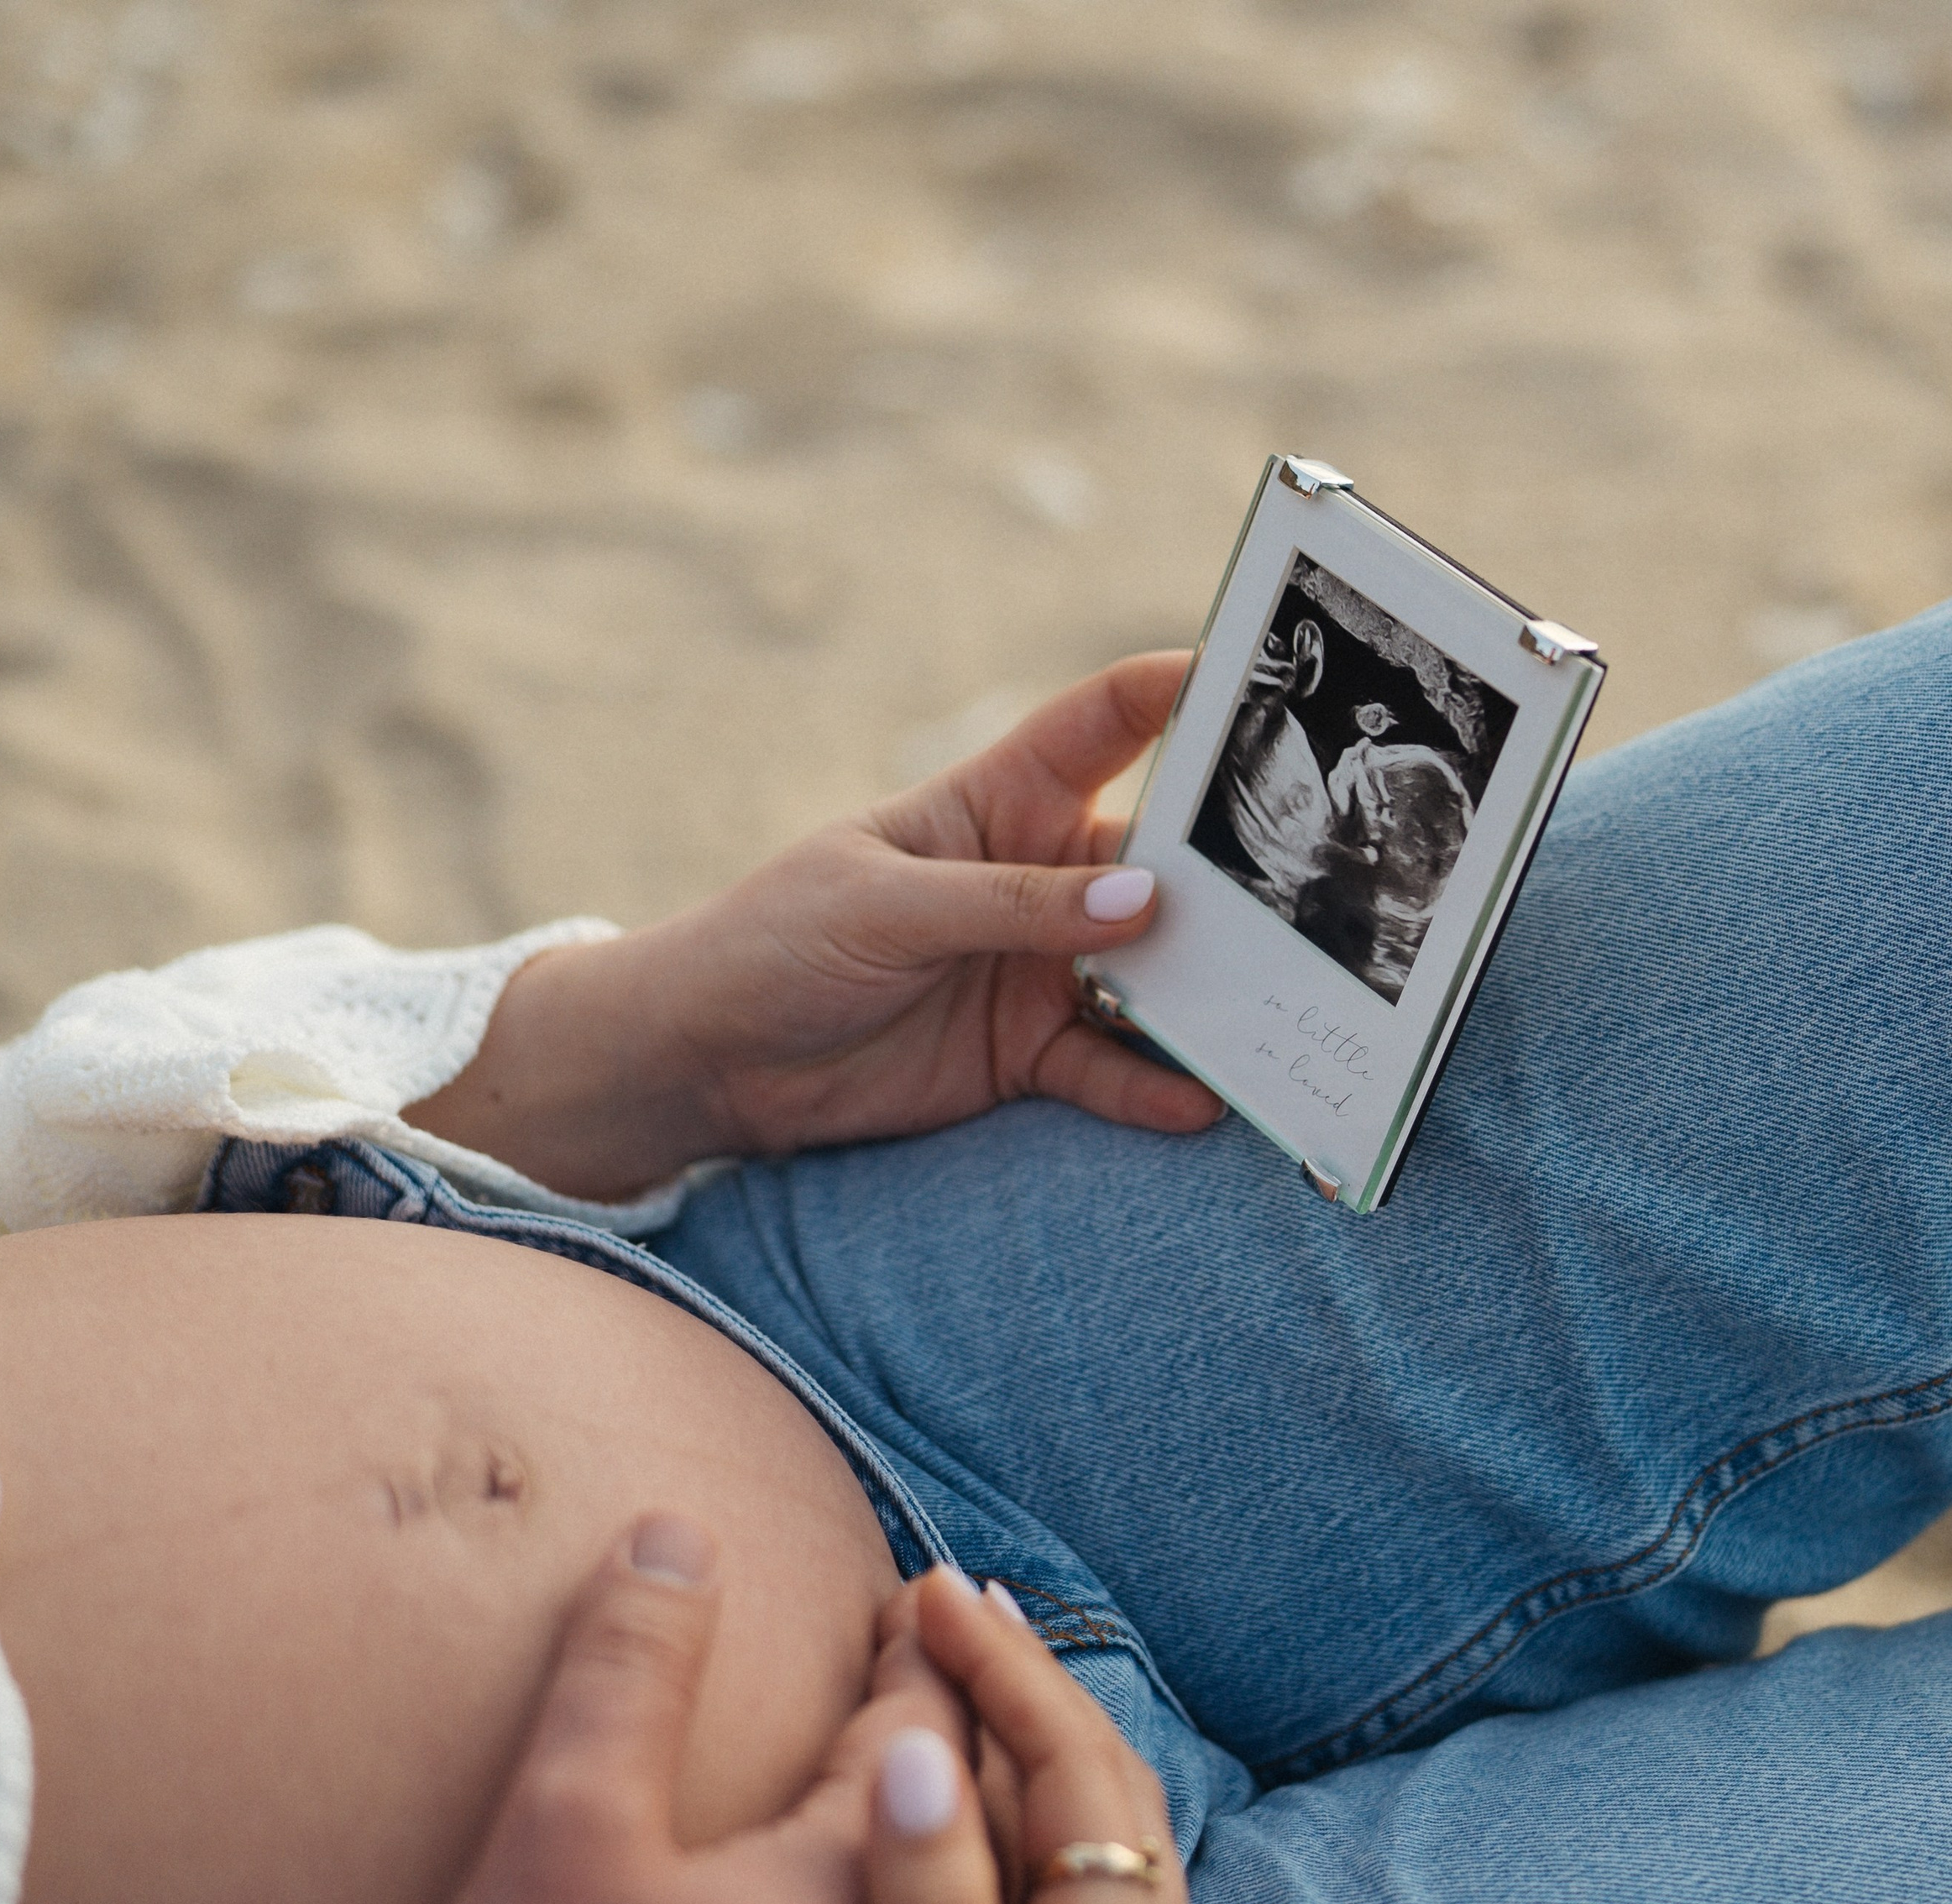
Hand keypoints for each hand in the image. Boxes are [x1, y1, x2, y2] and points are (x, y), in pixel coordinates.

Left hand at [405, 656, 1223, 1199]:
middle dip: (1234, 872)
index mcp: (1000, 801)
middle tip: (1315, 884)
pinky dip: (1156, 1090)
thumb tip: (1139, 901)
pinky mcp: (1026, 1055)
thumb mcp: (885, 905)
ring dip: (1213, 996)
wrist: (710, 1056)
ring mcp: (1039, 970)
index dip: (1184, 689)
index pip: (1108, 722)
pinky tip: (1206, 1106)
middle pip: (1162, 860)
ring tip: (1284, 1013)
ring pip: (1155, 976)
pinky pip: (1111, 1070)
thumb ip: (1009, 904)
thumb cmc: (776, 939)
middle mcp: (1039, 881)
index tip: (1264, 675)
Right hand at [844, 1566, 1215, 1903]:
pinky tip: (970, 1871)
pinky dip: (1015, 1855)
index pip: (1079, 1775)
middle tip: (943, 1612)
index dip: (1004, 1671)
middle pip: (1104, 1807)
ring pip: (1090, 1869)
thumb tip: (919, 1759)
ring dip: (1021, 1773)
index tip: (926, 1589)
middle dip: (1025, 1699)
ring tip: (951, 1705)